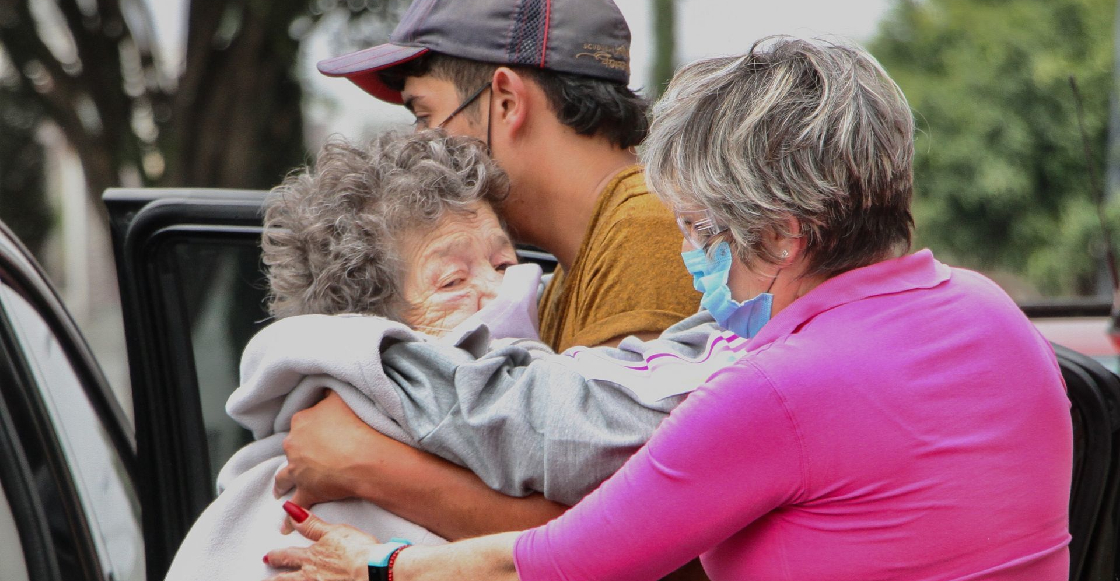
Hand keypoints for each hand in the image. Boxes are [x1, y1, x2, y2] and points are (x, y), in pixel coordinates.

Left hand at [265, 502, 378, 580]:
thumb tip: (292, 512)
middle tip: (266, 578)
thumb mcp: (334, 531)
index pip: (287, 556)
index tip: (269, 555)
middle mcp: (310, 575)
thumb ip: (312, 524)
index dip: (276, 555)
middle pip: (286, 579)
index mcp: (312, 557)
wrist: (371, 570)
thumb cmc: (357, 551)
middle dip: (275, 578)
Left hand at [275, 392, 373, 509]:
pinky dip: (289, 519)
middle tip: (304, 456)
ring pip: (284, 477)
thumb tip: (323, 387)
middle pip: (292, 447)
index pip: (301, 421)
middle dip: (296, 452)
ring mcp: (298, 469)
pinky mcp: (307, 491)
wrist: (365, 457)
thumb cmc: (359, 425)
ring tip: (279, 490)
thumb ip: (330, 393)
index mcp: (302, 420)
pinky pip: (296, 505)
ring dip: (281, 483)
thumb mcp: (343, 397)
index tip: (316, 429)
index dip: (310, 425)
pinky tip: (284, 526)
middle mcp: (294, 444)